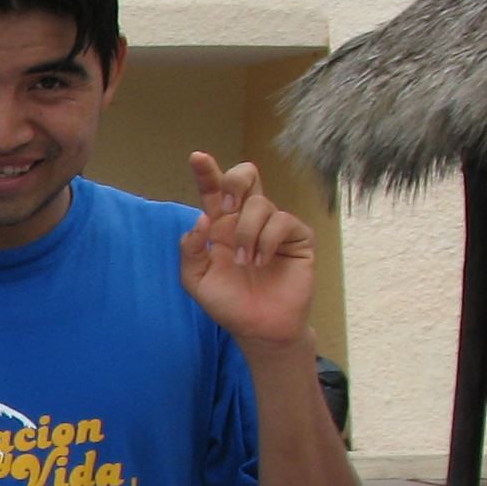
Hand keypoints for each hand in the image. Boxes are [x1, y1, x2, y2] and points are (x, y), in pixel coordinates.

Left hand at [178, 153, 315, 351]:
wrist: (258, 327)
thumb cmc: (228, 303)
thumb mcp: (197, 280)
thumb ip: (190, 251)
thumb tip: (201, 219)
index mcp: (221, 226)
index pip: (214, 191)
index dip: (207, 172)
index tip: (197, 158)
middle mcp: (247, 220)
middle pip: (246, 177)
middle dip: (235, 182)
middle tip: (226, 208)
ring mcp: (273, 226)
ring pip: (261, 204)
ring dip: (247, 234)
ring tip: (245, 263)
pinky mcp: (296, 237)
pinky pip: (282, 221)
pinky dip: (266, 241)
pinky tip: (261, 262)